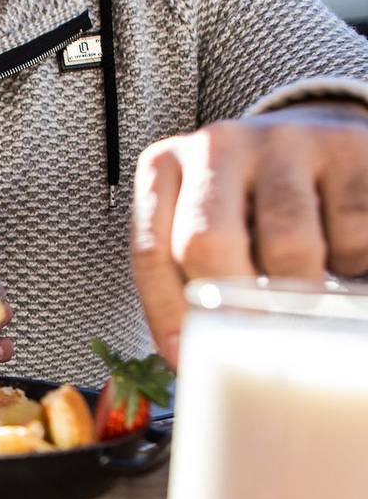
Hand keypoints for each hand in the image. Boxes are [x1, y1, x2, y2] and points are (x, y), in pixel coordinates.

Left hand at [132, 101, 367, 364]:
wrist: (317, 139)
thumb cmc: (245, 207)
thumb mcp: (200, 229)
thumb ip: (186, 278)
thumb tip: (188, 360)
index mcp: (164, 168)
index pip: (151, 251)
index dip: (166, 312)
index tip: (186, 359)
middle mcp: (215, 146)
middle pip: (209, 243)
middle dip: (232, 302)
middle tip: (255, 336)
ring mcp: (282, 141)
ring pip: (288, 243)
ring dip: (299, 289)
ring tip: (303, 292)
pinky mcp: (347, 148)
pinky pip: (351, 229)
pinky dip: (350, 260)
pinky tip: (340, 253)